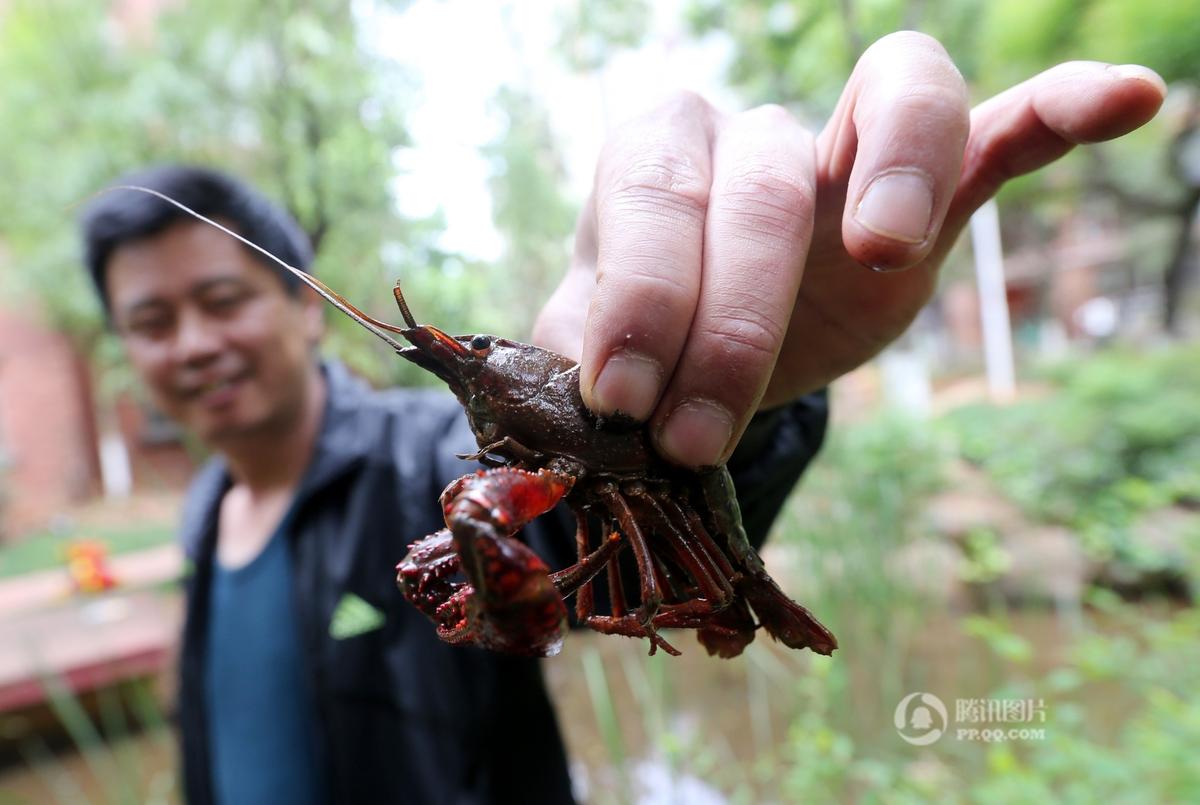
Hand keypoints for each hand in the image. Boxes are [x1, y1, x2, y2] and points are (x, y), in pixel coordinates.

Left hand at [533, 31, 1164, 468]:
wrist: (706, 349)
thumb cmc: (645, 343)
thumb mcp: (592, 355)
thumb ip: (574, 373)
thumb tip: (562, 436)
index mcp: (654, 161)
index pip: (653, 193)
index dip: (640, 292)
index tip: (623, 400)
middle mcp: (750, 136)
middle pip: (762, 181)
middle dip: (729, 316)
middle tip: (690, 434)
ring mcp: (847, 152)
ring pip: (891, 100)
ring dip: (899, 165)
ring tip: (886, 249)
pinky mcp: (931, 192)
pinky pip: (1000, 128)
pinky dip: (1059, 111)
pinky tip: (1128, 98)